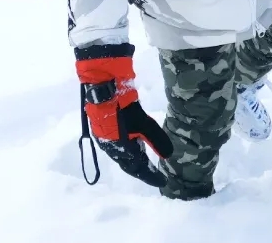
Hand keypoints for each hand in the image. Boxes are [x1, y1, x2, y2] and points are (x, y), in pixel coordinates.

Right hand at [75, 43, 173, 187]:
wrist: (103, 88)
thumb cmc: (123, 108)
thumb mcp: (144, 124)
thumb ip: (156, 141)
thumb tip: (169, 157)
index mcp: (119, 151)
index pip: (137, 169)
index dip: (150, 176)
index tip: (162, 182)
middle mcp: (110, 148)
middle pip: (128, 164)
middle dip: (141, 169)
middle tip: (154, 174)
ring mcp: (105, 137)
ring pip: (122, 153)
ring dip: (134, 158)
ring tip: (145, 161)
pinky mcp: (103, 126)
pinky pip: (118, 144)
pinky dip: (128, 147)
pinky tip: (133, 143)